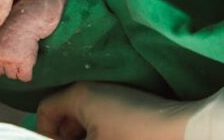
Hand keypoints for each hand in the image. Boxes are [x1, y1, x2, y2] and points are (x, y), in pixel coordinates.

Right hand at [36, 82, 192, 139]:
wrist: (180, 134)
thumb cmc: (132, 139)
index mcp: (79, 94)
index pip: (45, 110)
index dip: (43, 134)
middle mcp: (93, 89)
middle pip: (64, 116)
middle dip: (65, 138)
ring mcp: (113, 96)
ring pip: (84, 121)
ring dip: (83, 137)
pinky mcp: (129, 107)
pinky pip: (102, 121)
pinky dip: (98, 134)